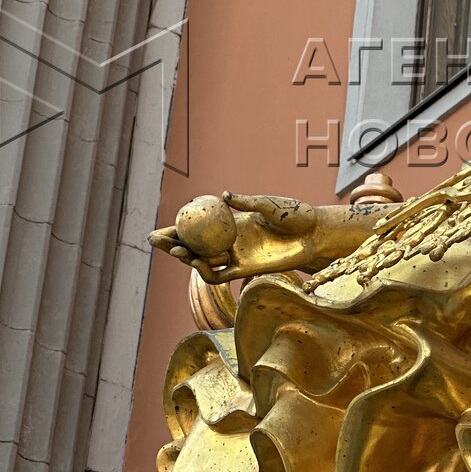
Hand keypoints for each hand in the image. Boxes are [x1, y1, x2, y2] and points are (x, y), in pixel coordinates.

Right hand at [150, 191, 319, 282]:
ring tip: (178, 251)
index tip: (159, 230)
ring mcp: (237, 256)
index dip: (177, 227)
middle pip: (193, 245)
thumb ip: (247, 203)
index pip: (198, 226)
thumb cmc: (296, 215)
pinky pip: (220, 275)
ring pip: (203, 261)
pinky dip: (206, 271)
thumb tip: (224, 196)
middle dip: (172, 244)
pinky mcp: (246, 271)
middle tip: (156, 241)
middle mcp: (230, 241)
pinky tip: (199, 263)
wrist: (314, 235)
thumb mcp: (270, 205)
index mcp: (232, 222)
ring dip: (187, 258)